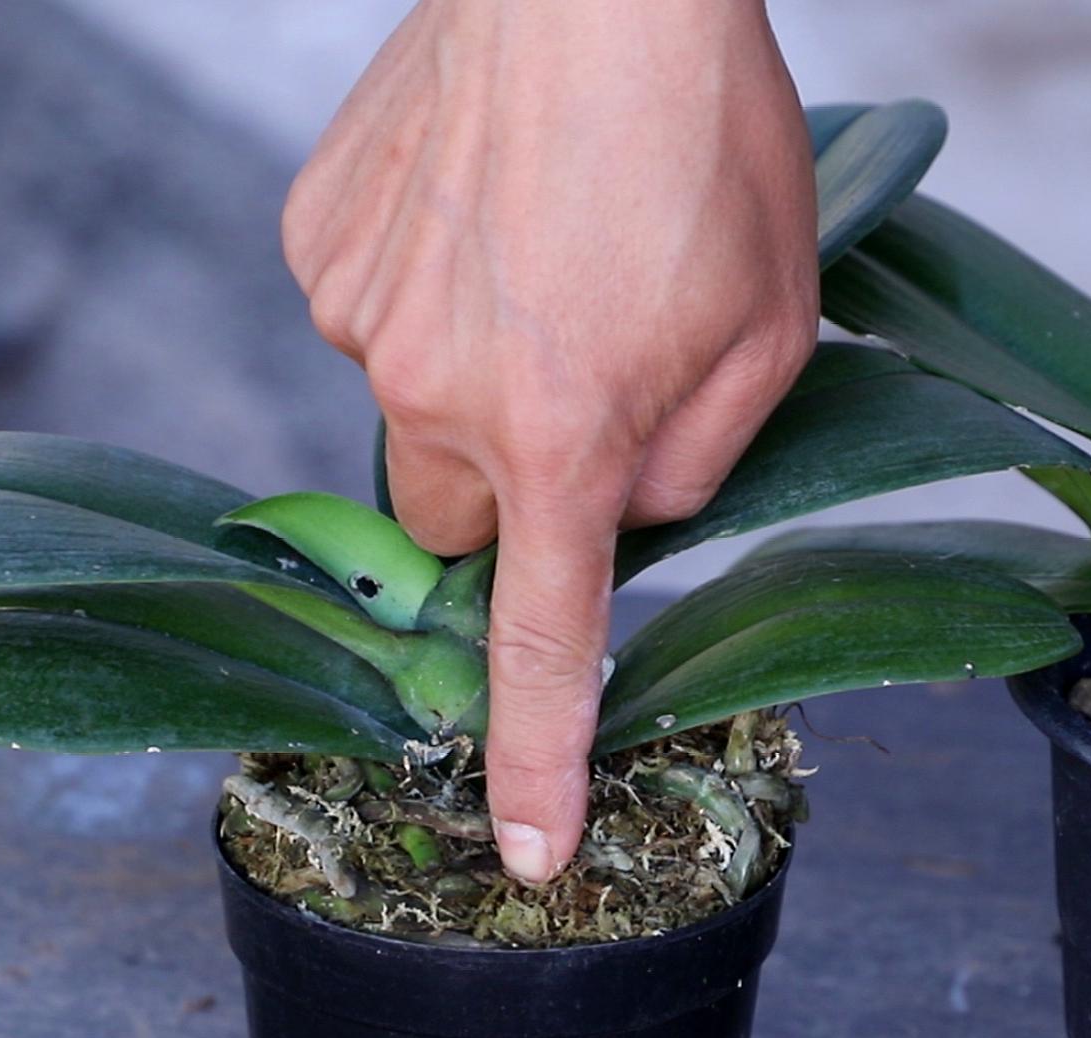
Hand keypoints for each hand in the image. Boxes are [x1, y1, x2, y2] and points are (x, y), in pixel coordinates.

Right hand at [281, 0, 816, 878]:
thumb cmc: (711, 135)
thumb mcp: (771, 324)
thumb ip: (698, 458)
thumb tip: (630, 516)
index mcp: (564, 431)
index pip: (541, 637)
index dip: (538, 755)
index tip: (530, 849)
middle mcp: (438, 391)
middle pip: (454, 518)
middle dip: (515, 487)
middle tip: (583, 382)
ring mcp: (361, 311)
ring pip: (412, 406)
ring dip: (475, 370)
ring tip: (548, 249)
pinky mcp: (318, 237)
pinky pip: (373, 309)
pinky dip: (431, 288)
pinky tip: (491, 204)